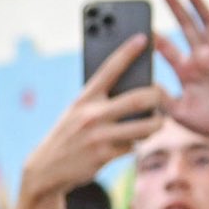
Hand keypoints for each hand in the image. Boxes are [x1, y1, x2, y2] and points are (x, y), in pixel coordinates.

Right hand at [18, 34, 166, 198]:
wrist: (46, 170)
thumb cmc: (68, 135)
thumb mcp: (76, 112)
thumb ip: (99, 101)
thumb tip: (135, 91)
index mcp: (84, 98)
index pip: (110, 68)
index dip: (128, 51)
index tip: (144, 38)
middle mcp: (91, 114)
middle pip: (138, 99)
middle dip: (157, 96)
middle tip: (162, 96)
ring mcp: (98, 136)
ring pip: (143, 126)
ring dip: (156, 124)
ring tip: (157, 122)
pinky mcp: (103, 156)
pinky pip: (131, 147)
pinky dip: (134, 145)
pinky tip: (130, 144)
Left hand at [152, 0, 208, 152]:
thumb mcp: (180, 113)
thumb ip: (163, 100)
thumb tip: (143, 89)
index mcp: (185, 70)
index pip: (166, 47)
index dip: (155, 35)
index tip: (140, 22)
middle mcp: (201, 58)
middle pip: (186, 25)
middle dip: (174, 6)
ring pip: (207, 24)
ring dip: (198, 5)